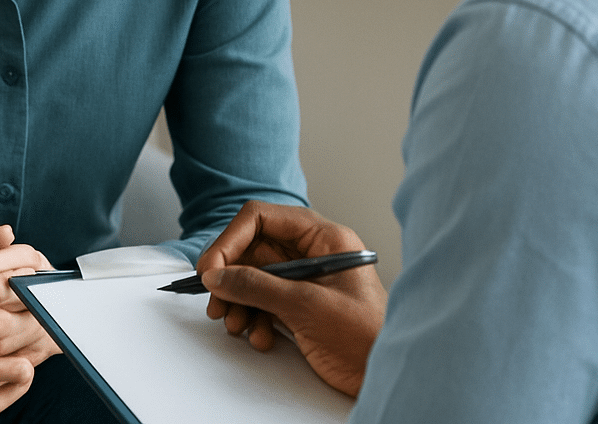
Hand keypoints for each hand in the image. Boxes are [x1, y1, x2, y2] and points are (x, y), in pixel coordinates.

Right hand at [197, 201, 386, 396]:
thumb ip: (259, 286)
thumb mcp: (308, 306)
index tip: (211, 268)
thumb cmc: (367, 337)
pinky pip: (262, 301)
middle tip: (215, 300)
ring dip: (238, 301)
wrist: (385, 379)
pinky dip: (253, 318)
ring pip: (253, 277)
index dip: (231, 239)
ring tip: (235, 324)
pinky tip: (259, 337)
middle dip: (231, 276)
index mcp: (322, 238)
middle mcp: (310, 253)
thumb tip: (218, 275)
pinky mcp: (299, 306)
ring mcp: (303, 280)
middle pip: (253, 249)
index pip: (262, 218)